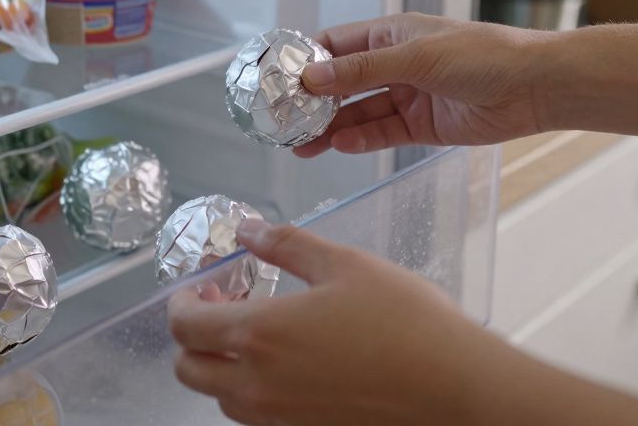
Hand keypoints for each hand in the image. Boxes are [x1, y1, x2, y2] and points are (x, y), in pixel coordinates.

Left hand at [167, 220, 637, 425]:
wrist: (455, 389)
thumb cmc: (407, 323)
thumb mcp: (345, 264)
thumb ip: (286, 244)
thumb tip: (246, 230)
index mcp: (258, 335)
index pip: (185, 326)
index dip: (182, 300)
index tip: (203, 281)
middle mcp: (257, 384)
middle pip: (187, 369)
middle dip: (193, 334)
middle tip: (223, 302)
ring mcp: (279, 416)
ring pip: (219, 396)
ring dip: (220, 362)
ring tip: (257, 329)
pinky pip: (254, 414)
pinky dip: (251, 387)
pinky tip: (288, 359)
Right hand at [296, 13, 547, 155]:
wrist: (534, 87)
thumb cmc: (483, 55)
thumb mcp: (415, 57)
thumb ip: (361, 71)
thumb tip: (311, 76)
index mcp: (391, 33)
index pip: (335, 45)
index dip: (305, 60)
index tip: (277, 79)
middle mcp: (395, 64)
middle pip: (342, 83)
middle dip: (312, 101)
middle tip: (282, 120)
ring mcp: (408, 96)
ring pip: (357, 113)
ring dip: (330, 128)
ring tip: (301, 145)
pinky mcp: (422, 126)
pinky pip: (382, 133)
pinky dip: (360, 140)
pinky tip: (338, 146)